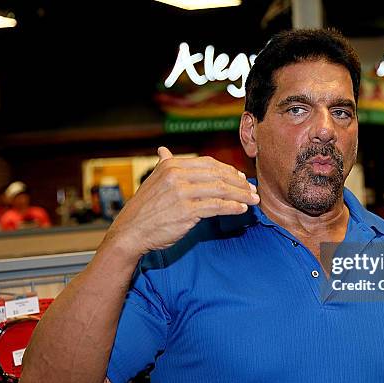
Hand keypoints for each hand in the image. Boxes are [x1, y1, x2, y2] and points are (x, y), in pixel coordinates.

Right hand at [103, 147, 258, 256]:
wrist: (130, 232)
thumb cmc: (144, 209)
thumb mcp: (153, 181)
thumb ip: (164, 165)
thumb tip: (164, 150)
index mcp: (171, 165)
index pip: (209, 164)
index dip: (228, 170)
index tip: (240, 178)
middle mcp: (177, 175)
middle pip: (218, 175)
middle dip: (239, 183)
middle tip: (252, 190)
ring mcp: (182, 192)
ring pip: (221, 189)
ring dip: (241, 195)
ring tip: (253, 200)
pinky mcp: (187, 211)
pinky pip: (217, 206)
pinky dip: (232, 207)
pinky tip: (242, 209)